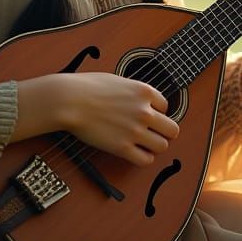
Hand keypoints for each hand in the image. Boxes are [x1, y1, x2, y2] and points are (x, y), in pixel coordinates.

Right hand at [53, 71, 179, 165]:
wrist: (69, 100)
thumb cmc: (87, 87)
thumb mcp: (117, 80)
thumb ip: (133, 91)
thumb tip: (139, 100)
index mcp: (144, 91)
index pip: (166, 107)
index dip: (156, 112)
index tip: (145, 115)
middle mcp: (145, 111)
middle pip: (172, 129)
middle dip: (163, 132)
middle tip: (151, 133)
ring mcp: (135, 130)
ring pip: (162, 146)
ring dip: (154, 146)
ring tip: (143, 144)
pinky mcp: (123, 147)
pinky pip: (146, 160)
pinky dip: (143, 158)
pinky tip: (134, 152)